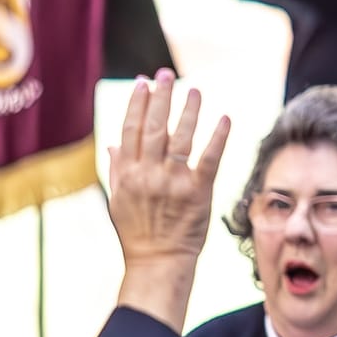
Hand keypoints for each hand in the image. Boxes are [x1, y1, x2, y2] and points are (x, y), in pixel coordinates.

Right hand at [107, 71, 229, 331]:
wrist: (158, 261)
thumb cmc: (138, 232)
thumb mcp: (118, 199)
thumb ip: (117, 168)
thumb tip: (112, 142)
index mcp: (127, 173)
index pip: (131, 129)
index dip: (138, 104)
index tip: (144, 83)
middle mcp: (148, 174)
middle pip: (154, 127)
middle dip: (160, 97)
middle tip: (166, 74)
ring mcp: (173, 182)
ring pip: (180, 138)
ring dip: (188, 111)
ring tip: (193, 90)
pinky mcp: (198, 192)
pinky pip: (209, 159)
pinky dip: (217, 137)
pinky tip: (224, 118)